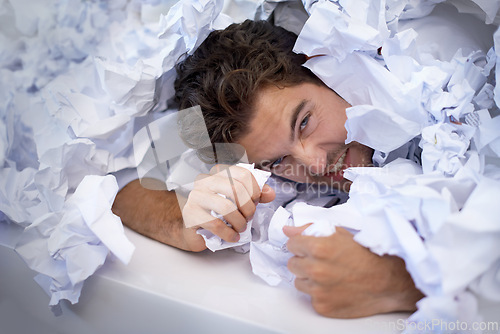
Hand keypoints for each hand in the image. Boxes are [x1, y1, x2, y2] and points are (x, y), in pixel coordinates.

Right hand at [182, 164, 274, 242]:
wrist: (193, 229)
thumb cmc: (216, 212)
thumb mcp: (237, 201)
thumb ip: (254, 194)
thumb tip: (270, 193)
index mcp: (218, 173)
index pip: (243, 174)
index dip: (255, 190)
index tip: (255, 202)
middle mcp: (205, 181)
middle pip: (236, 188)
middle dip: (248, 207)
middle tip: (249, 218)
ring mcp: (196, 196)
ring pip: (226, 207)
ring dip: (239, 222)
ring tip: (241, 228)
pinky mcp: (191, 214)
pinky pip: (216, 224)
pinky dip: (229, 233)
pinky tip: (232, 237)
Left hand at [283, 225, 423, 317]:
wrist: (387, 281)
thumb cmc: (367, 255)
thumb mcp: (340, 233)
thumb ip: (309, 229)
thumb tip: (288, 230)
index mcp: (318, 248)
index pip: (291, 244)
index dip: (301, 245)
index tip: (310, 247)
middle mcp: (315, 269)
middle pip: (292, 264)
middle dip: (303, 261)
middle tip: (321, 261)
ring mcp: (318, 290)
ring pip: (299, 282)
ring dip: (309, 278)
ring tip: (329, 274)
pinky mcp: (322, 306)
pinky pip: (310, 298)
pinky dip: (319, 293)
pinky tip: (334, 287)